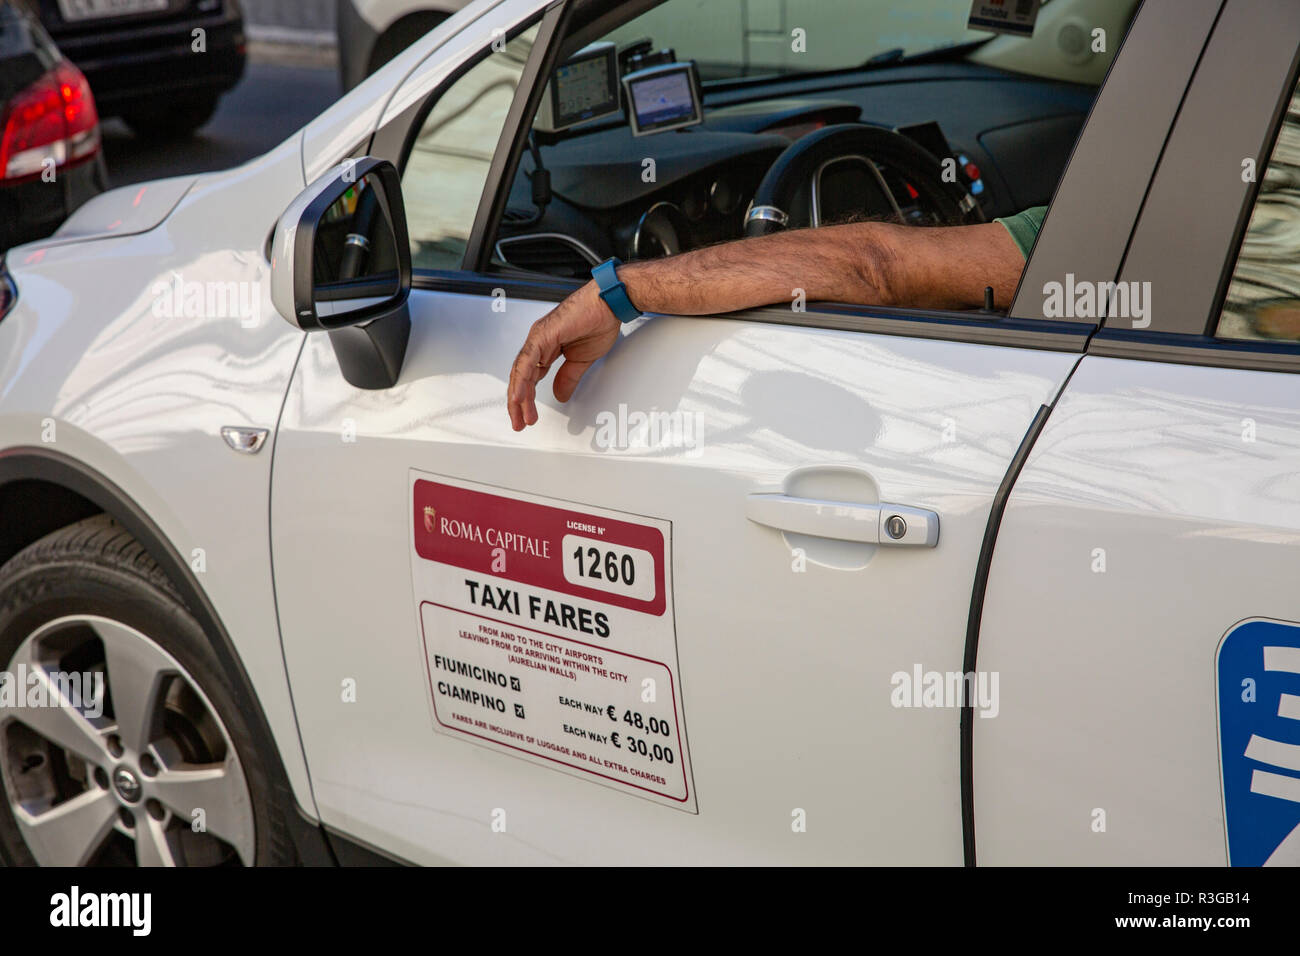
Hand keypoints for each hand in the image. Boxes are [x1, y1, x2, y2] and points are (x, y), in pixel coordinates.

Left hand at [508, 281, 620, 430]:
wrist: (609, 303)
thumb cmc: (598, 321)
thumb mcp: (581, 360)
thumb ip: (568, 377)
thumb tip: (560, 394)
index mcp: (546, 348)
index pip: (530, 379)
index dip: (527, 399)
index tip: (528, 416)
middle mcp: (538, 343)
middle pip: (521, 378)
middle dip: (519, 403)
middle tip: (520, 422)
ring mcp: (538, 338)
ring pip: (520, 372)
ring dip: (519, 396)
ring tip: (519, 415)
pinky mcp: (543, 335)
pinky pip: (527, 361)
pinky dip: (521, 380)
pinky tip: (519, 396)